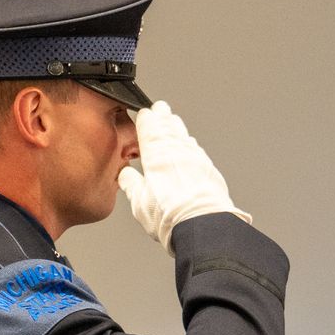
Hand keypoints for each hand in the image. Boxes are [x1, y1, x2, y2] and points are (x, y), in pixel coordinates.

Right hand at [117, 101, 250, 252]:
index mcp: (156, 154)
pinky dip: (190, 144)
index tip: (144, 114)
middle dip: (163, 116)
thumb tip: (125, 175)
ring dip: (177, 128)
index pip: (149, 127)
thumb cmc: (171, 217)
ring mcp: (196, 158)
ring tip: (173, 121)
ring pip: (184, 135)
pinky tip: (189, 146)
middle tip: (160, 108)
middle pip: (169, 126)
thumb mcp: (139, 202)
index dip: (146, 119)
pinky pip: (196, 150)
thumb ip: (131, 184)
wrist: (204, 226)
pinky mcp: (209, 169)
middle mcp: (178, 151)